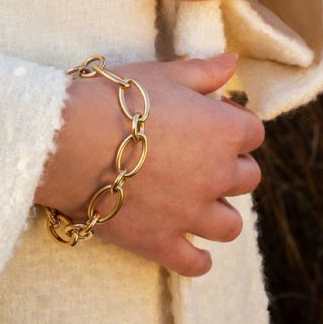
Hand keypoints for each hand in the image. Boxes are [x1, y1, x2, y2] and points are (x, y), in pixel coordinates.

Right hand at [35, 53, 264, 276]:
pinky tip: (191, 249)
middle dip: (230, 167)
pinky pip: (194, 264)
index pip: (253, 132)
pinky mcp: (160, 242)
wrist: (69, 138)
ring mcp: (190, 214)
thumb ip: (205, 70)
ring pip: (230, 225)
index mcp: (223, 132)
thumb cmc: (117, 99)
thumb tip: (233, 60)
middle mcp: (216, 176)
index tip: (212, 119)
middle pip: (248, 178)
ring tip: (196, 201)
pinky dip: (197, 259)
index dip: (234, 124)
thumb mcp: (163, 74)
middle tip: (200, 158)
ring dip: (219, 213)